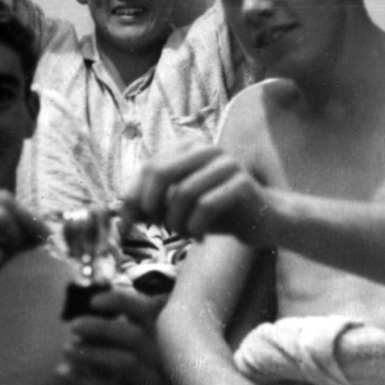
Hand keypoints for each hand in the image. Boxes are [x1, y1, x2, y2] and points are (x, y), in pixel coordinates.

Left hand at [59, 286, 166, 384]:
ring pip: (126, 362)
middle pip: (136, 336)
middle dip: (102, 327)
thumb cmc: (105, 364)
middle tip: (73, 325)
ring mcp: (146, 381)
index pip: (145, 310)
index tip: (93, 301)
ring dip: (91, 352)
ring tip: (65, 348)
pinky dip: (82, 379)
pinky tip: (63, 371)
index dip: (122, 301)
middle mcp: (153, 356)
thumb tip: (82, 321)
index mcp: (148, 333)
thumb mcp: (103, 344)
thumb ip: (99, 330)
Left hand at [120, 144, 271, 243]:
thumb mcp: (179, 206)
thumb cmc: (216, 212)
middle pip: (159, 172)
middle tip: (154, 227)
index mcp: (186, 148)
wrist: (263, 220)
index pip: (147, 168)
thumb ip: (152, 203)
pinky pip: (206, 205)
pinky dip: (196, 226)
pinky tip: (200, 237)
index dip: (131, 198)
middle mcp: (205, 149)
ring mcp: (226, 163)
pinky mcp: (242, 183)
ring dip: (176, 221)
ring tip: (183, 234)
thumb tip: (120, 212)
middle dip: (150, 205)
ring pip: (182, 192)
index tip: (124, 226)